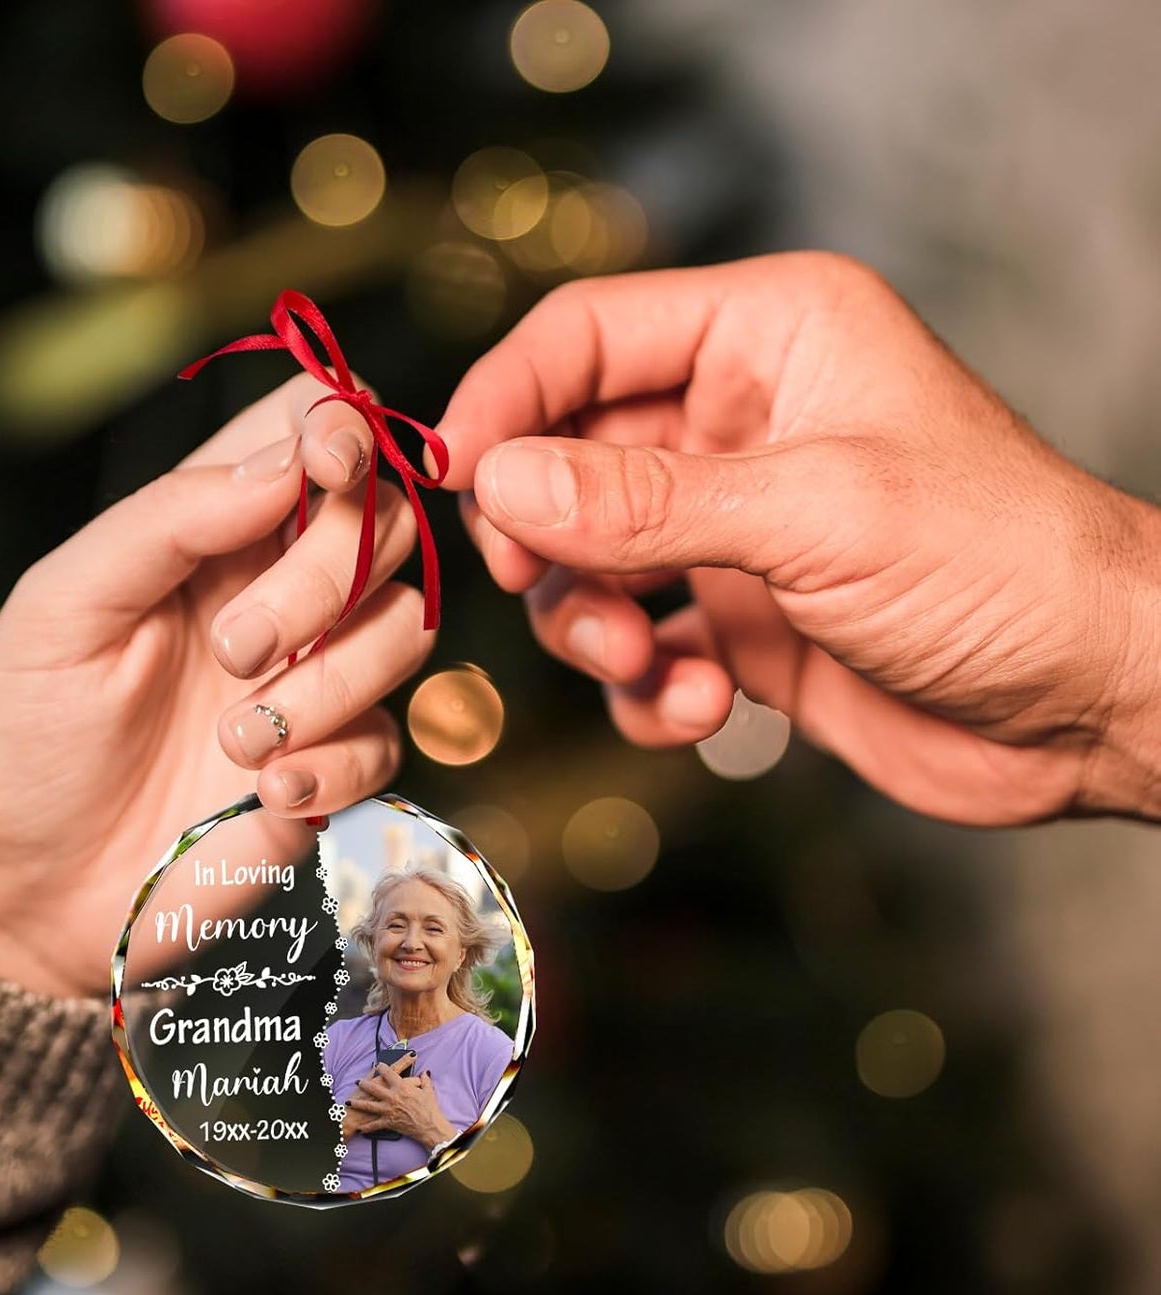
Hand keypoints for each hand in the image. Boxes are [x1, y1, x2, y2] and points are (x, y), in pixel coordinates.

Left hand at [0, 374, 432, 997]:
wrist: (32, 892)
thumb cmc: (26, 737)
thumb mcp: (62, 608)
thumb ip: (169, 520)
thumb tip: (288, 458)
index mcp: (209, 532)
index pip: (310, 434)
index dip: (344, 427)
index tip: (329, 463)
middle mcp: (278, 591)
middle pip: (385, 522)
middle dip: (326, 576)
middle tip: (233, 648)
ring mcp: (314, 679)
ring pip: (406, 627)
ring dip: (327, 683)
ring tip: (232, 741)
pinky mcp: (336, 765)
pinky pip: (387, 739)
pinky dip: (330, 765)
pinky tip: (261, 793)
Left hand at [344, 1061, 454, 1151]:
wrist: (430, 1127)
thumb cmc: (430, 1109)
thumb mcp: (429, 1092)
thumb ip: (425, 1081)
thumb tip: (425, 1073)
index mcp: (401, 1087)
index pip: (388, 1072)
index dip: (381, 1067)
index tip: (378, 1065)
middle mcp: (392, 1097)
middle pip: (373, 1087)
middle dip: (364, 1084)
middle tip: (358, 1082)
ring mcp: (388, 1110)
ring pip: (369, 1105)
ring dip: (358, 1103)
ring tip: (350, 1101)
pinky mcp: (388, 1122)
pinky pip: (375, 1125)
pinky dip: (367, 1127)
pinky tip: (360, 1128)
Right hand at [439, 252, 1160, 825]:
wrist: (1089, 705)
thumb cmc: (1000, 566)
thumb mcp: (812, 515)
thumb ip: (644, 501)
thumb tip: (500, 479)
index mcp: (767, 337)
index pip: (586, 337)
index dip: (506, 401)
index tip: (450, 477)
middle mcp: (738, 424)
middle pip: (567, 457)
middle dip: (547, 535)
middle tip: (542, 585)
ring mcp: (733, 528)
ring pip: (589, 561)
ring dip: (592, 622)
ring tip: (644, 663)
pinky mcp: (738, 621)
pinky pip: (638, 646)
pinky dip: (644, 688)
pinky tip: (698, 711)